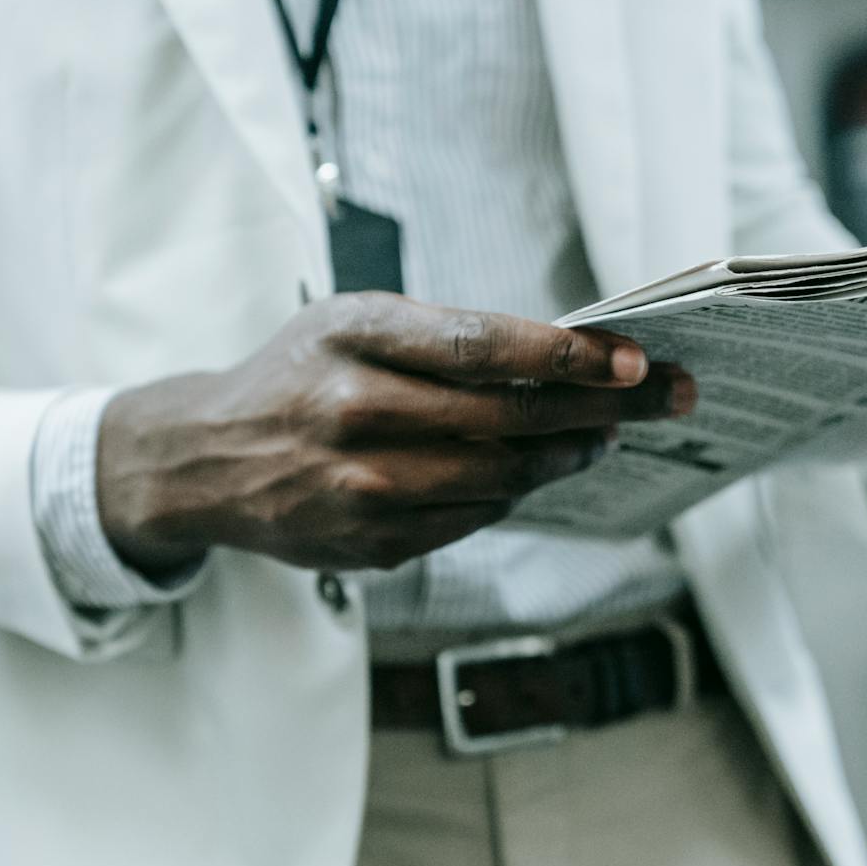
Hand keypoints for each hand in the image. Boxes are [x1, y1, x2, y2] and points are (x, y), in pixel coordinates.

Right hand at [95, 291, 692, 573]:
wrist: (205, 460)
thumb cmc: (297, 375)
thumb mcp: (350, 323)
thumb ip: (443, 336)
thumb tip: (565, 359)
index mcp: (351, 335)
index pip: (480, 346)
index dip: (564, 357)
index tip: (629, 359)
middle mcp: (352, 409)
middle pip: (505, 417)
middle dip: (598, 409)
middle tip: (661, 398)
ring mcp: (360, 485)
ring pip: (498, 477)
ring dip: (564, 457)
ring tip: (602, 437)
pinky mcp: (368, 543)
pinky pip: (469, 518)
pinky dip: (510, 493)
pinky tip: (532, 471)